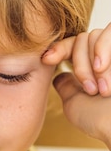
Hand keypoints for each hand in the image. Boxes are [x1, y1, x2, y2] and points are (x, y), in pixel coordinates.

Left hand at [41, 24, 110, 146]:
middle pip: (82, 39)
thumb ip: (66, 85)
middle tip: (91, 90)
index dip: (58, 49)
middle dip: (80, 65)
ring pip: (93, 35)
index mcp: (93, 69)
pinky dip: (102, 49)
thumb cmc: (100, 120)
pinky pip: (109, 30)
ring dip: (90, 62)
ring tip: (102, 87)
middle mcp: (106, 58)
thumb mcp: (75, 103)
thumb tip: (59, 74)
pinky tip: (101, 68)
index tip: (46, 59)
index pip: (73, 46)